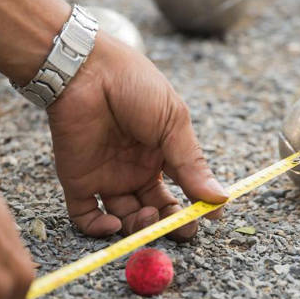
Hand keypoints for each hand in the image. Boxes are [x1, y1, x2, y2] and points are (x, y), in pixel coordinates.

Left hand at [47, 32, 227, 239]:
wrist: (86, 69)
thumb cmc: (135, 86)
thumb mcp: (173, 123)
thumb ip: (193, 164)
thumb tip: (221, 200)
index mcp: (161, 155)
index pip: (181, 192)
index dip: (192, 208)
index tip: (206, 217)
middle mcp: (135, 170)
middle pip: (155, 210)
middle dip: (168, 224)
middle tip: (178, 228)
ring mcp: (107, 176)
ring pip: (125, 217)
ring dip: (138, 227)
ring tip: (147, 216)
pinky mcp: (78, 180)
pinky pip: (85, 216)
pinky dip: (98, 229)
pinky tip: (113, 223)